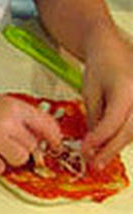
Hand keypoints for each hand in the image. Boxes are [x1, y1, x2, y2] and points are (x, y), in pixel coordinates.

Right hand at [0, 88, 61, 174]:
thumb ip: (20, 118)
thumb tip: (41, 138)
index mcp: (13, 107)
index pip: (47, 125)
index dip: (54, 139)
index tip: (55, 146)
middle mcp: (5, 122)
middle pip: (33, 147)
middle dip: (24, 149)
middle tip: (10, 146)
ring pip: (19, 160)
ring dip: (10, 159)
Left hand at [78, 28, 132, 167]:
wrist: (114, 49)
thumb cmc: (100, 67)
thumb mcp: (90, 92)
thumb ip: (94, 118)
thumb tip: (92, 145)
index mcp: (126, 89)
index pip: (114, 121)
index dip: (99, 139)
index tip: (85, 151)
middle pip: (129, 131)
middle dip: (110, 149)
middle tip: (94, 164)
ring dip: (118, 146)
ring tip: (99, 157)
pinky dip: (124, 137)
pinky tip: (110, 145)